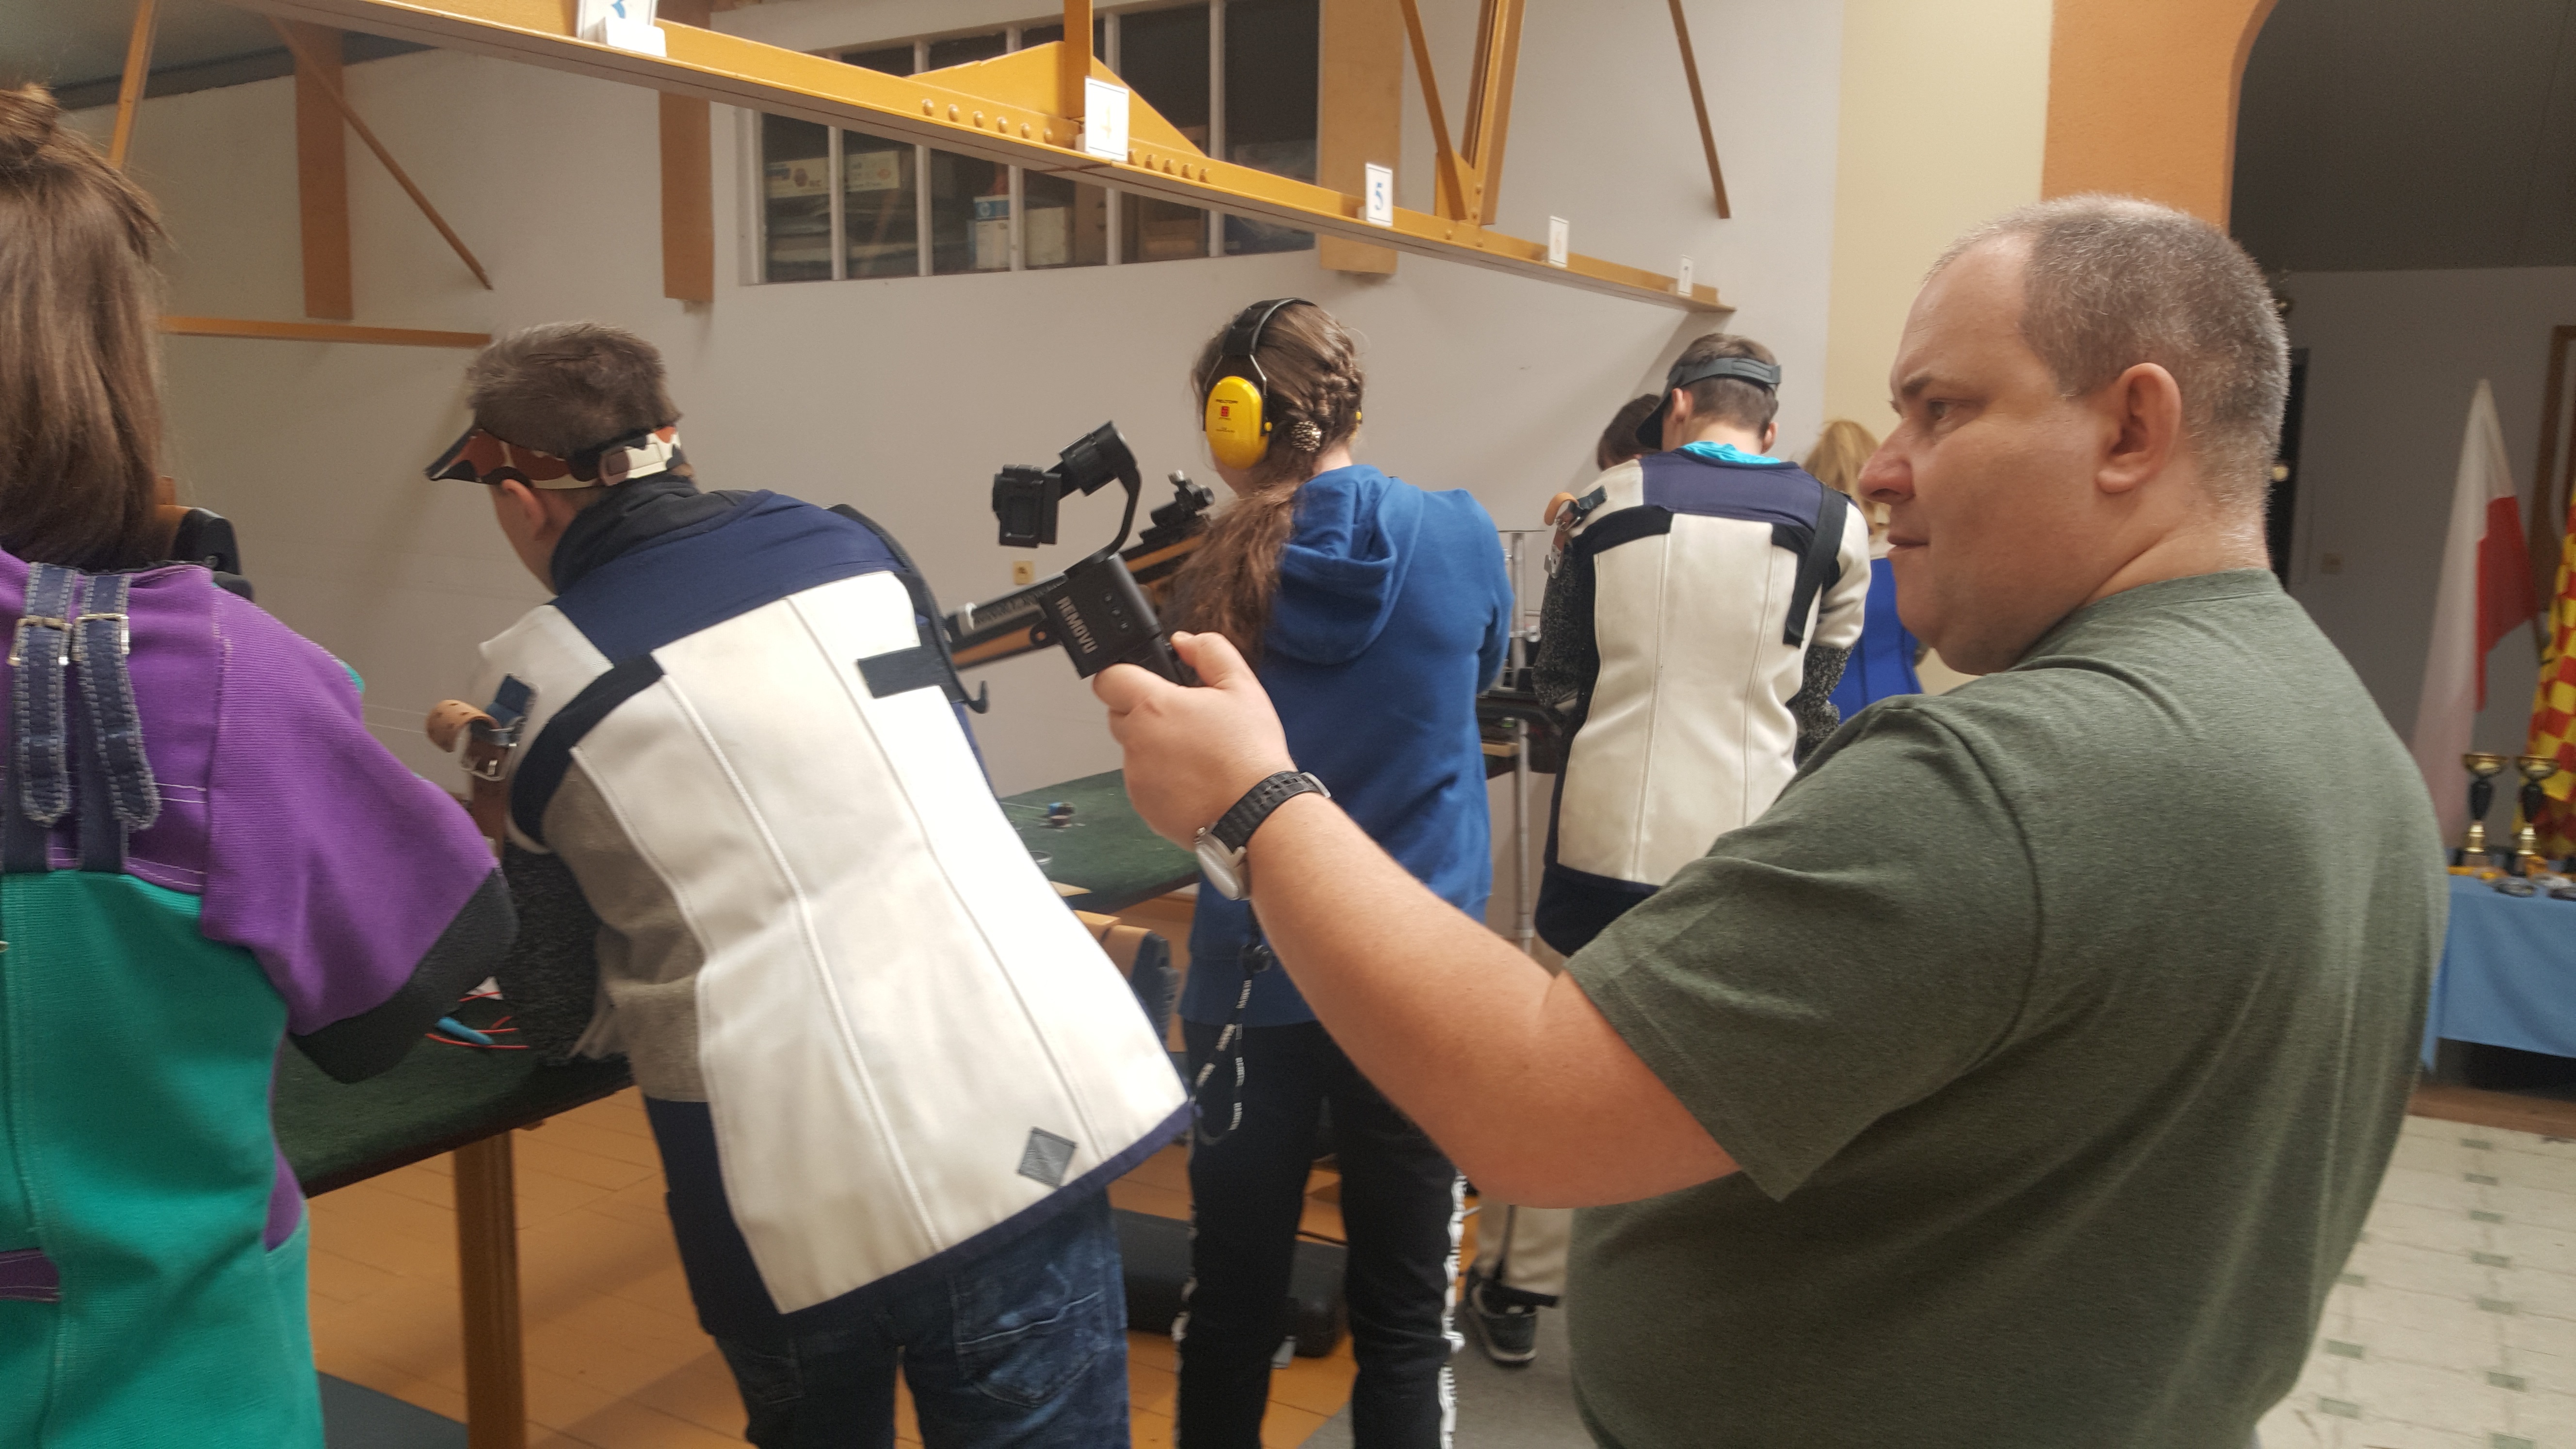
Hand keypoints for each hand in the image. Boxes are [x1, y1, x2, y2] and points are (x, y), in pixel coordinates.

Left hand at [1094, 632, 1295, 844]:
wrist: (1256, 815)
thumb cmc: (1250, 755)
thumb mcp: (1242, 687)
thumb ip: (1209, 651)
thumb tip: (1183, 641)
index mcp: (1154, 706)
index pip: (1108, 678)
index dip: (1124, 675)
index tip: (1143, 682)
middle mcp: (1137, 741)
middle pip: (1118, 714)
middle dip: (1143, 712)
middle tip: (1184, 720)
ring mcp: (1136, 778)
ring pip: (1132, 751)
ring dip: (1154, 748)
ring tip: (1197, 756)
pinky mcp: (1143, 806)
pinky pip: (1143, 783)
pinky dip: (1161, 780)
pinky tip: (1195, 780)